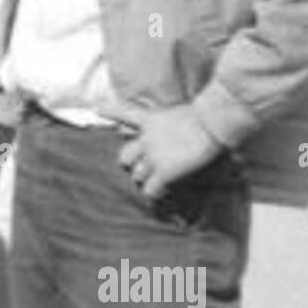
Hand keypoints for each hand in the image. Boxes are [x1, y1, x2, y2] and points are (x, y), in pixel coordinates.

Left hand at [101, 102, 222, 201]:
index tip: (97, 110)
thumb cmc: (205, 114)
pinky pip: (151, 190)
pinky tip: (160, 196)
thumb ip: (170, 122)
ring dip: (144, 180)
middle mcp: (146, 139)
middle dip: (130, 164)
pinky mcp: (164, 171)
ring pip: (137, 175)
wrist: (211, 122)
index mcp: (150, 119)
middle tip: (140, 168)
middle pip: (125, 156)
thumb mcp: (180, 112)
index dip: (109, 112)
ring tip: (154, 183)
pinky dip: (154, 194)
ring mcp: (153, 156)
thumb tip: (179, 126)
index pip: (123, 113)